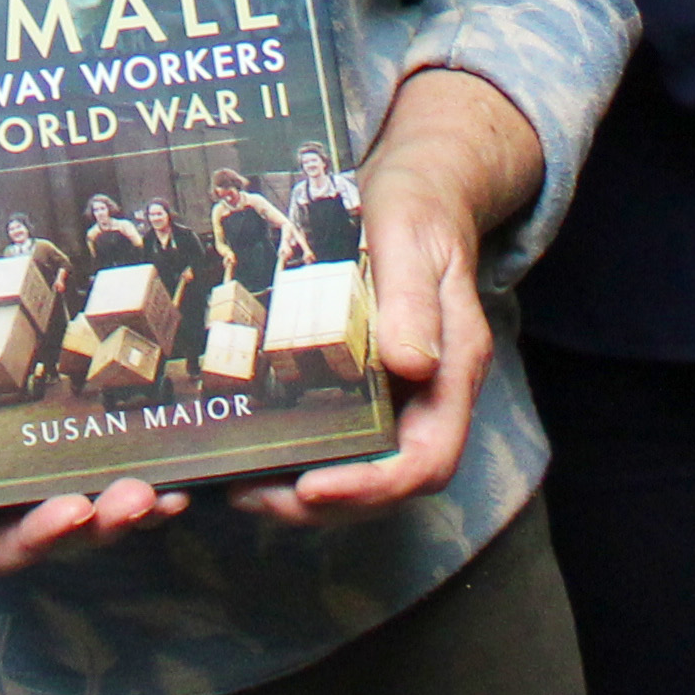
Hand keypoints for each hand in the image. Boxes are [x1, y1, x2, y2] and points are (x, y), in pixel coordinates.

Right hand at [0, 189, 185, 574]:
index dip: (35, 539)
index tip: (71, 510)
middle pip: (57, 525)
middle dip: (104, 523)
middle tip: (144, 497)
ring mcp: (29, 432)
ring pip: (91, 490)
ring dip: (134, 500)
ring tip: (169, 486)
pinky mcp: (57, 388)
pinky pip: (104, 430)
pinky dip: (140, 443)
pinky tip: (174, 431)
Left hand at [232, 67, 536, 526]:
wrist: (420, 191)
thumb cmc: (417, 212)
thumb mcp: (412, 241)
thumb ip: (414, 301)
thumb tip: (411, 365)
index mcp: (453, 370)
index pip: (428, 461)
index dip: (373, 486)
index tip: (313, 486)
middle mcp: (431, 397)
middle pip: (389, 482)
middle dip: (324, 502)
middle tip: (251, 495)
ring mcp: (402, 397)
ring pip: (363, 471)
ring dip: (305, 493)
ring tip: (241, 486)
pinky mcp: (370, 389)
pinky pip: (343, 440)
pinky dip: (301, 457)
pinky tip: (254, 452)